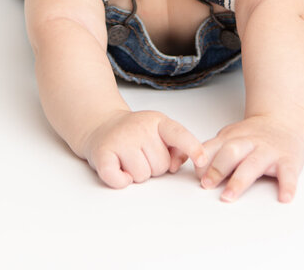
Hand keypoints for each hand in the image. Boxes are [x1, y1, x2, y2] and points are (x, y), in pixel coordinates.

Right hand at [81, 110, 207, 188]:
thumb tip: (176, 165)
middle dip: (153, 167)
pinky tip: (119, 169)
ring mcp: (120, 140)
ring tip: (129, 159)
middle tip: (141, 154)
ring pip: (142, 175)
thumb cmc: (134, 133)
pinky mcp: (102, 154)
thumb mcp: (159, 133)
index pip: (178, 134)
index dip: (192, 148)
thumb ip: (176, 146)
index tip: (202, 160)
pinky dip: (120, 181)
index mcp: (158, 122)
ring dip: (137, 174)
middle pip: (161, 165)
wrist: (101, 125)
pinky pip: (119, 180)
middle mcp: (140, 128)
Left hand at [198, 115, 303, 202]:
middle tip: (207, 185)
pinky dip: (287, 185)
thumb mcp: (229, 138)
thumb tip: (190, 169)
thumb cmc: (252, 137)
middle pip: (231, 152)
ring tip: (229, 196)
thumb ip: (212, 151)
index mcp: (232, 138)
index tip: (198, 177)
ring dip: (239, 181)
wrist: (283, 122)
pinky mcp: (289, 160)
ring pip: (253, 163)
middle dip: (218, 168)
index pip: (213, 148)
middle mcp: (249, 143)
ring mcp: (269, 151)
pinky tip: (284, 197)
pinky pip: (288, 173)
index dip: (203, 162)